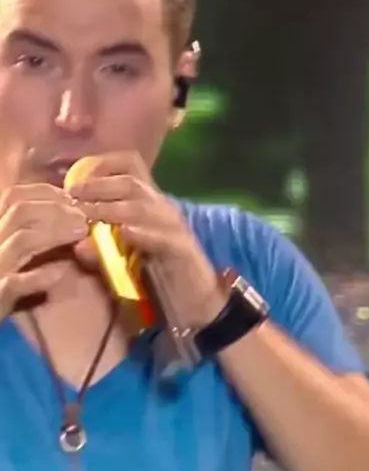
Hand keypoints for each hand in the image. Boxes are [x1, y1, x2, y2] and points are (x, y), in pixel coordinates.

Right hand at [0, 183, 88, 320]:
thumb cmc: (6, 282)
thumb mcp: (19, 253)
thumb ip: (39, 232)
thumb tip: (72, 216)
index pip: (15, 195)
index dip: (47, 193)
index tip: (72, 200)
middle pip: (20, 210)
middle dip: (57, 210)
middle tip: (83, 219)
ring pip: (22, 240)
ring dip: (55, 233)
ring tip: (80, 234)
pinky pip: (16, 282)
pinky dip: (40, 276)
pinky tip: (59, 273)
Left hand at [67, 152, 226, 328]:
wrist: (194, 304)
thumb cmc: (156, 281)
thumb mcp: (122, 263)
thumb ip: (101, 251)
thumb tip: (77, 244)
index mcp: (148, 205)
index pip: (130, 167)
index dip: (102, 166)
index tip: (74, 180)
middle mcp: (162, 210)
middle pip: (131, 183)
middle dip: (98, 186)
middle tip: (72, 196)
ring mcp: (174, 228)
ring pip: (144, 207)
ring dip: (112, 209)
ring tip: (88, 214)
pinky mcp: (182, 250)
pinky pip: (163, 237)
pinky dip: (143, 233)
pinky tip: (125, 232)